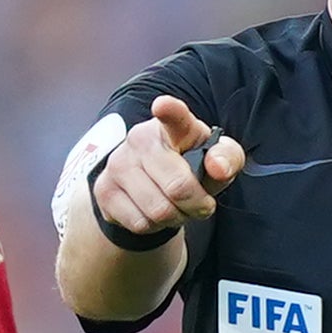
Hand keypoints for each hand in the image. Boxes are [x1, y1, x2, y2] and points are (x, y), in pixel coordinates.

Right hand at [92, 96, 242, 245]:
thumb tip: (217, 167)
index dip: (169, 110)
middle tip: (200, 204)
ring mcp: (118, 164)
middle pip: (178, 187)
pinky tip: (154, 212)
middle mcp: (140, 139)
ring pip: (158, 210)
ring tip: (176, 207)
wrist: (152, 186)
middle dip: (196, 205)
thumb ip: (227, 158)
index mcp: (172, 126)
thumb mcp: (217, 161)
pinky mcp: (104, 190)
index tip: (163, 106)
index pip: (173, 115)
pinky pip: (139, 223)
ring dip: (175, 218)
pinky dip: (154, 227)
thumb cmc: (191, 167)